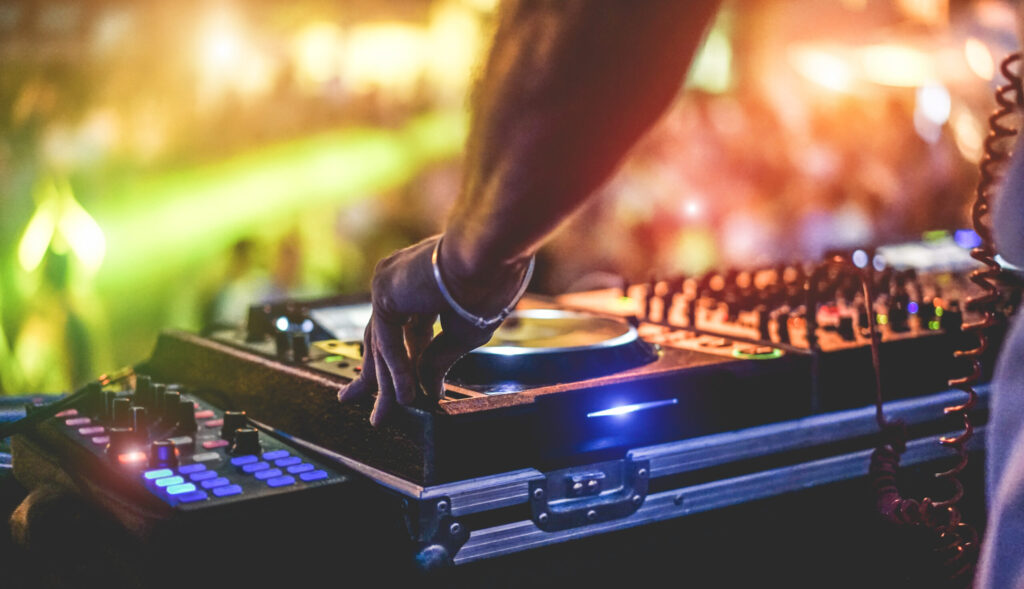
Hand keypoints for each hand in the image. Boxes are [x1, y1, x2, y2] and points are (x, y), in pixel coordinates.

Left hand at [337, 235, 529, 425]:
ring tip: (382, 416)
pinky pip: (387, 340)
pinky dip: (396, 370)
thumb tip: (428, 390)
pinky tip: (406, 395)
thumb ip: (438, 360)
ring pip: (382, 343)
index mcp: (423, 288)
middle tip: (353, 400)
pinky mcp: (384, 290)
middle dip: (371, 374)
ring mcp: (388, 283)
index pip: (403, 332)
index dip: (402, 364)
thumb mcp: (463, 334)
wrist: (491, 255)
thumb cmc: (489, 285)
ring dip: (384, 382)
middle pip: (380, 338)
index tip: (404, 393)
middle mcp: (400, 283)